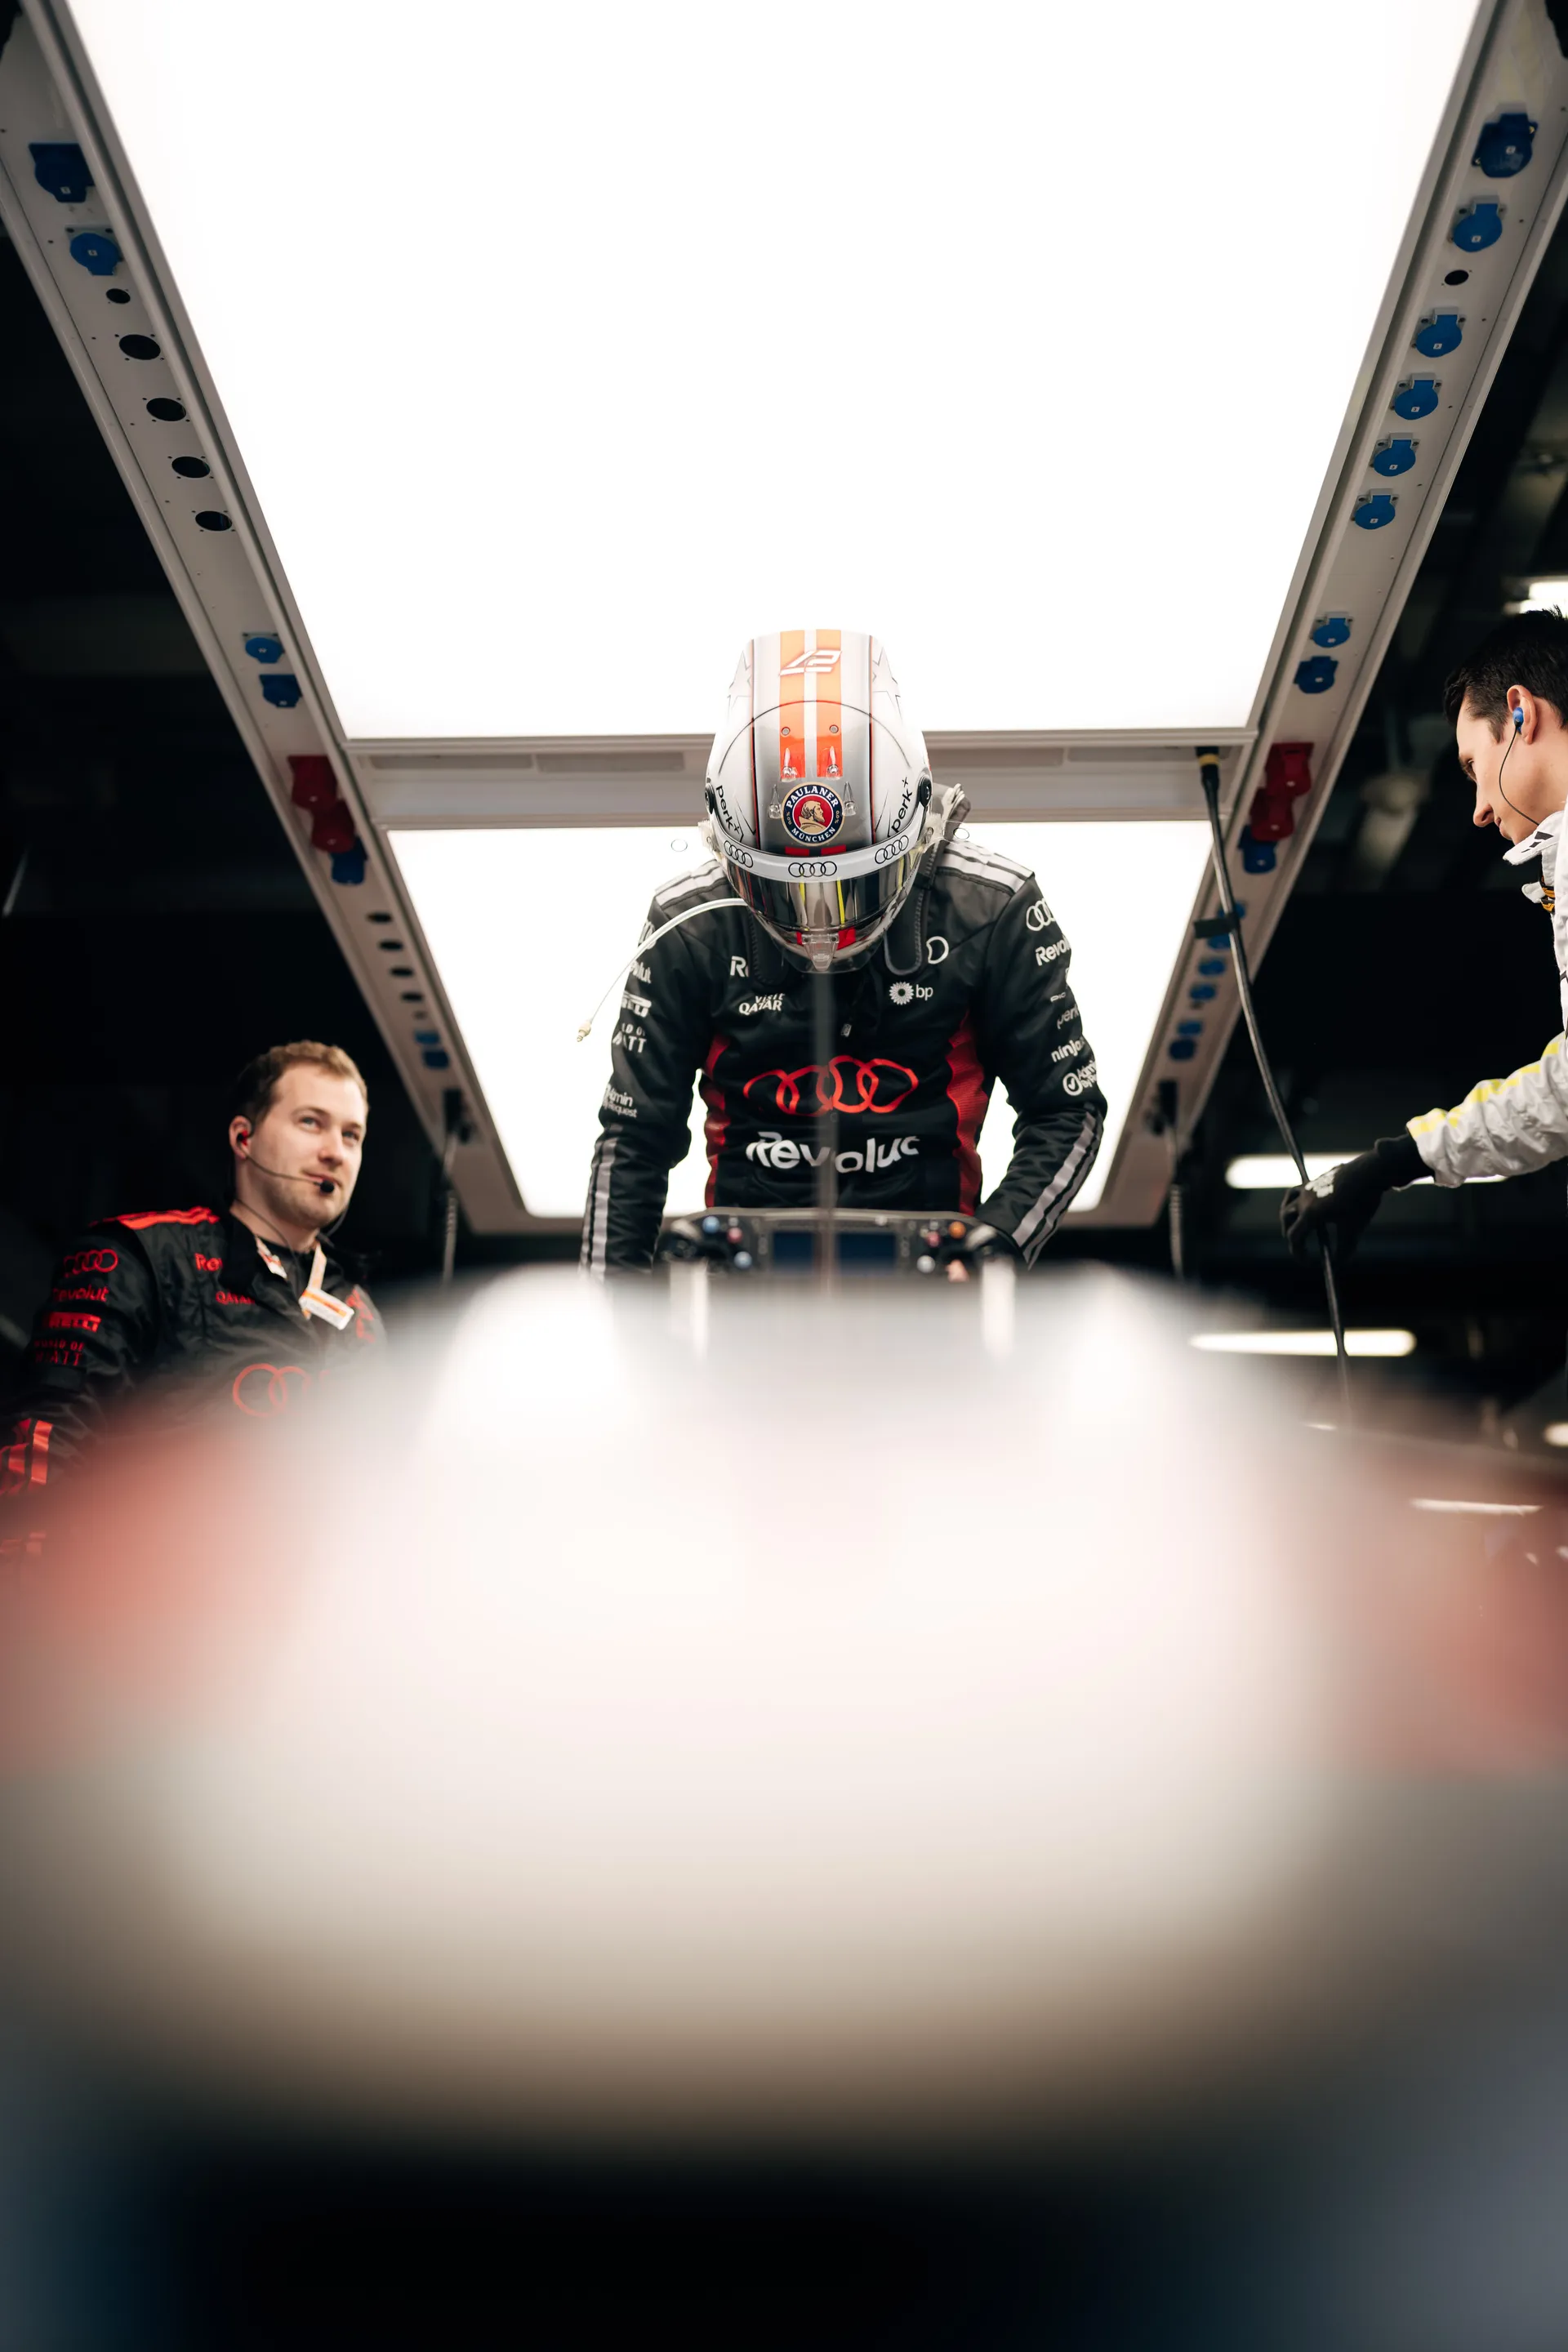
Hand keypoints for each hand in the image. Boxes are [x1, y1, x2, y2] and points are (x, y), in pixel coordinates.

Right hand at [1279, 1148, 1389, 1263]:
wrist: (1369, 1173)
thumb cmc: (1361, 1202)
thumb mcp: (1353, 1230)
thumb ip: (1344, 1249)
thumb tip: (1338, 1263)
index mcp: (1309, 1214)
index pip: (1294, 1237)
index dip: (1298, 1252)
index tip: (1306, 1261)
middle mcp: (1304, 1200)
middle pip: (1286, 1218)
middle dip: (1289, 1233)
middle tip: (1297, 1243)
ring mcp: (1309, 1187)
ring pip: (1289, 1200)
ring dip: (1287, 1213)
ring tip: (1292, 1220)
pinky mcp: (1317, 1179)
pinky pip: (1301, 1190)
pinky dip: (1300, 1199)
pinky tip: (1310, 1203)